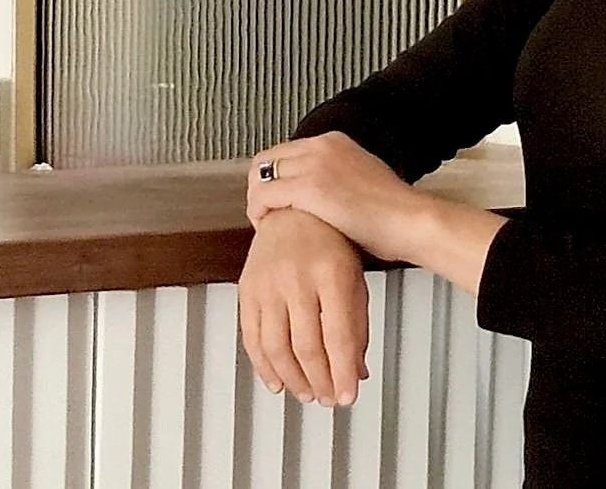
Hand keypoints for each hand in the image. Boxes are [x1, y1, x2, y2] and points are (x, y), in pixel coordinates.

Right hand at [238, 209, 368, 406]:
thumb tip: (358, 371)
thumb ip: (357, 324)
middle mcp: (297, 277)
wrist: (293, 209)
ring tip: (308, 393)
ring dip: (293, 381)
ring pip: (277, 348)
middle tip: (329, 398)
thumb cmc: (329, 240)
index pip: (339, 335)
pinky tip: (277, 381)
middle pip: (307, 347)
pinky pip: (252, 338)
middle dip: (320, 382)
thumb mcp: (353, 276)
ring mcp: (268, 282)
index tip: (348, 394)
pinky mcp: (247, 288)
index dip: (344, 373)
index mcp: (332, 272)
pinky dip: (264, 367)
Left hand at [248, 132, 423, 261]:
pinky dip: (259, 212)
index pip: (285, 151)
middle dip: (260, 186)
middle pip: (267, 159)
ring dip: (257, 200)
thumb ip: (339, 177)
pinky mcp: (309, 188)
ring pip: (261, 176)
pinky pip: (264, 196)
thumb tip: (324, 194)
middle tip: (265, 211)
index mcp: (335, 141)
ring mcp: (314, 164)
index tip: (277, 198)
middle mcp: (322, 146)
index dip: (275, 176)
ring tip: (265, 221)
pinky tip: (267, 227)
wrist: (409, 221)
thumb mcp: (364, 179)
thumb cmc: (393, 213)